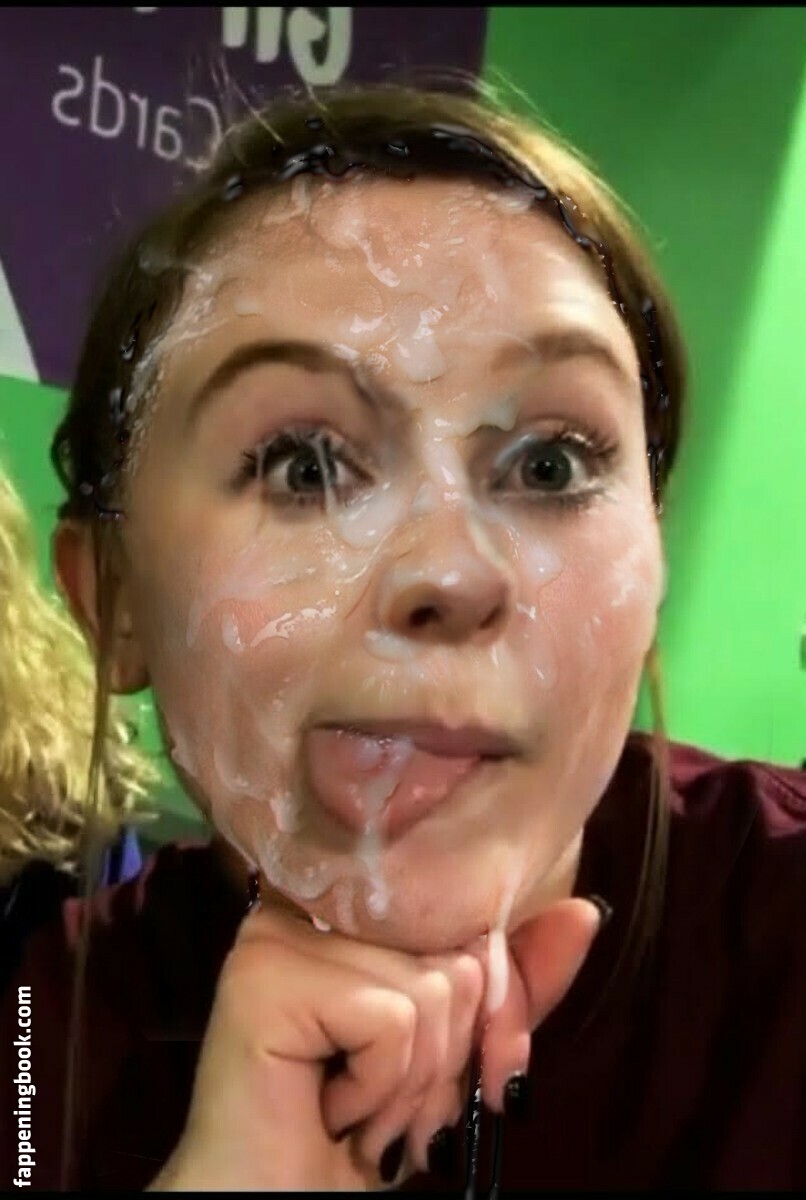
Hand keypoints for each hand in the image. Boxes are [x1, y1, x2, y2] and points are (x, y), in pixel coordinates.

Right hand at [150, 896, 602, 1190]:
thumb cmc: (365, 1131)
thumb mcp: (459, 1055)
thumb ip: (517, 987)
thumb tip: (587, 911)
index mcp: (354, 908)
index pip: (468, 922)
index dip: (489, 1007)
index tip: (467, 1073)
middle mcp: (310, 905)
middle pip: (455, 959)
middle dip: (446, 1058)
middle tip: (388, 1102)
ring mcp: (277, 933)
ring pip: (431, 990)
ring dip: (412, 1084)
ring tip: (360, 1110)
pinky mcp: (262, 976)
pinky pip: (392, 1020)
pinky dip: (382, 1088)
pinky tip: (333, 1110)